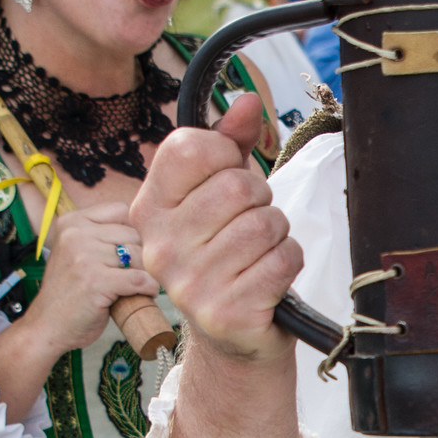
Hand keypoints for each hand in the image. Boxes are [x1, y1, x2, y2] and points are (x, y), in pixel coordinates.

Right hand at [22, 200, 156, 357]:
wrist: (46, 326)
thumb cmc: (70, 291)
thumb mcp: (78, 252)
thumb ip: (104, 236)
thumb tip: (151, 228)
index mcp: (72, 222)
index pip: (121, 212)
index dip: (133, 233)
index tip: (132, 252)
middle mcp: (76, 234)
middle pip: (133, 234)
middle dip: (141, 256)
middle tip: (136, 274)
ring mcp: (85, 257)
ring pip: (139, 256)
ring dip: (146, 273)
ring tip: (138, 286)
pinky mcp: (96, 281)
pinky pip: (139, 279)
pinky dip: (148, 288)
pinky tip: (144, 294)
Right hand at [132, 94, 301, 365]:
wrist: (231, 336)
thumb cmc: (226, 253)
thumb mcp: (219, 193)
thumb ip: (231, 143)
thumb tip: (248, 100)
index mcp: (149, 210)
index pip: (191, 148)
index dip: (226, 154)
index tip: (226, 178)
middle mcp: (160, 248)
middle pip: (238, 186)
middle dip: (261, 200)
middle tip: (249, 225)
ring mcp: (189, 285)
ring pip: (266, 223)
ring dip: (277, 234)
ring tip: (258, 253)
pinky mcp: (225, 313)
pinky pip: (283, 259)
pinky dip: (289, 262)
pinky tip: (269, 278)